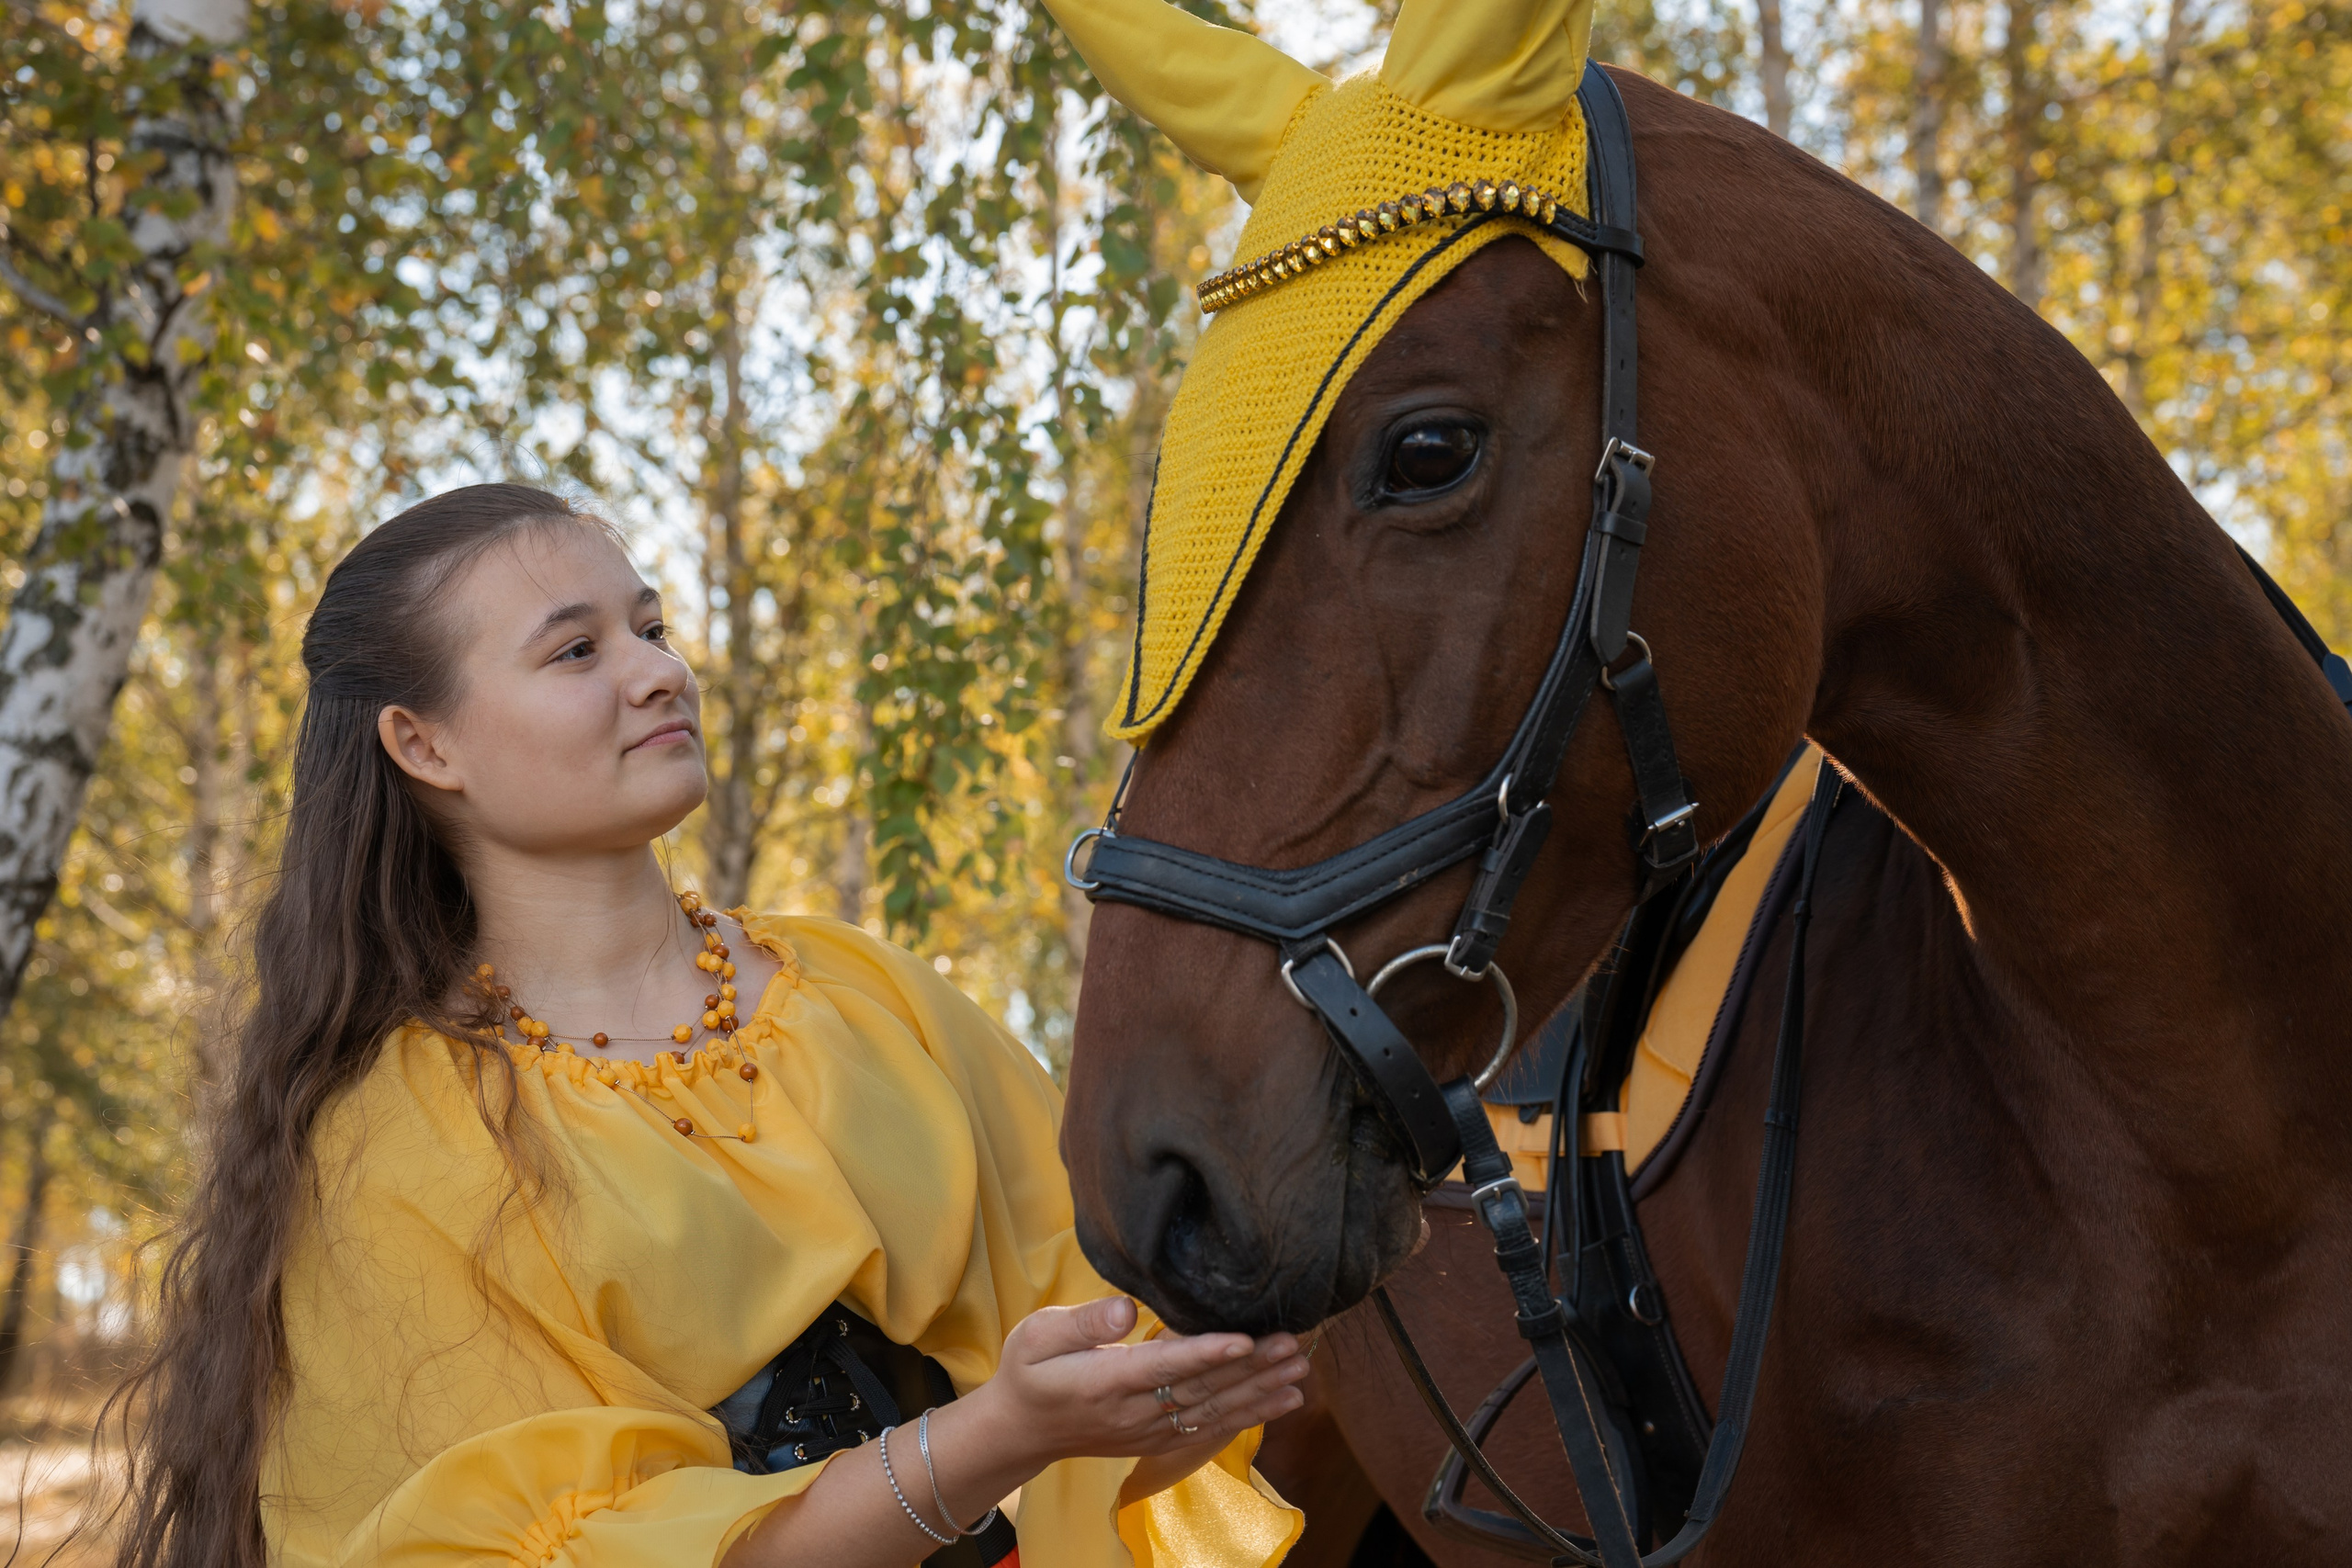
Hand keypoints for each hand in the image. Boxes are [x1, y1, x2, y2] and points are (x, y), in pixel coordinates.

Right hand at [724, 1300, 1308, 1567]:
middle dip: (1252, 1368)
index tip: (1245, 1338)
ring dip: (1261, 1392)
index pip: (1165, 1367)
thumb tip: (1124, 1308)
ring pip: (1216, 1410)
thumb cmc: (1030, 1371)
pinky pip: (1212, 1427)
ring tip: (1300, 1372)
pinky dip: (1250, 1415)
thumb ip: (1082, 1323)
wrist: (1022, 1429)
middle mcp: (1136, 1411)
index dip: (1206, 1353)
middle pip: (1203, 1389)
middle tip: (1295, 1343)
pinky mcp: (1160, 1438)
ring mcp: (1151, 1430)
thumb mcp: (1037, 1335)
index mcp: (1107, 1382)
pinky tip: (1280, 1401)